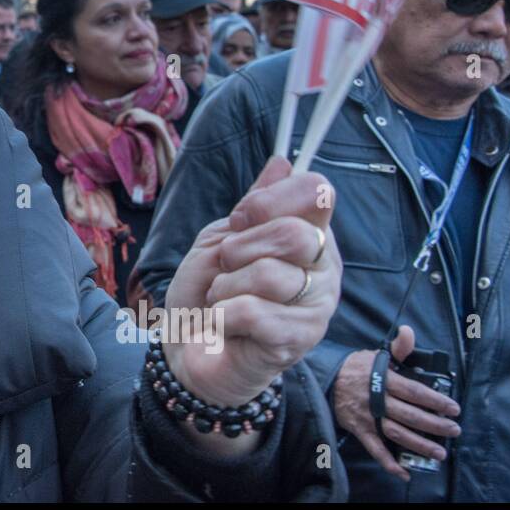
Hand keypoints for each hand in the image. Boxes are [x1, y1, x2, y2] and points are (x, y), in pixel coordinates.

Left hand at [164, 156, 341, 409]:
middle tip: (225, 266)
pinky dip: (222, 314)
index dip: (268, 201)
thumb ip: (254, 206)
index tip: (239, 219)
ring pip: (271, 275)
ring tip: (221, 299)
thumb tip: (283, 162)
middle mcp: (323, 268)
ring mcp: (316, 307)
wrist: (186, 348)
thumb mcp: (220, 238)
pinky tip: (223, 323)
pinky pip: (255, 312)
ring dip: (226, 286)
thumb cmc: (206, 291)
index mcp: (309, 234)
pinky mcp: (298, 341)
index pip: (315, 192)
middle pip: (295, 234)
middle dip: (241, 247)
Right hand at [332, 325, 460, 481]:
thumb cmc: (355, 368)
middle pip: (409, 415)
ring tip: (439, 452)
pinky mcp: (358, 429)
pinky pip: (374, 448)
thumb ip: (398, 349)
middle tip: (453, 431)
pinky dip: (388, 462)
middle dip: (434, 425)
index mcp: (383, 379)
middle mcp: (376, 399)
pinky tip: (404, 472)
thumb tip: (409, 332)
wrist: (325, 379)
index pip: (414, 391)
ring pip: (396, 433)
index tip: (453, 408)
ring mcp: (367, 416)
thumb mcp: (376, 355)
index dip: (435, 400)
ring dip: (419, 445)